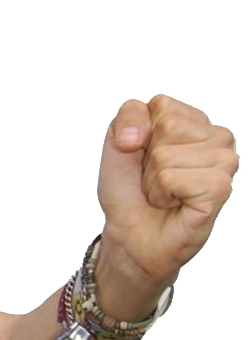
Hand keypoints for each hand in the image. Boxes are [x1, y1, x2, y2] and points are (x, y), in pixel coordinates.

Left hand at [96, 94, 237, 288]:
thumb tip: (138, 135)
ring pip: (167, 156)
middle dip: (148, 159)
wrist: (130, 234)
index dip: (139, 136)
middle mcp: (215, 135)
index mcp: (193, 119)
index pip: (162, 105)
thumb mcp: (117, 143)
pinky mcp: (220, 187)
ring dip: (154, 181)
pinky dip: (162, 195)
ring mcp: (223, 161)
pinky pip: (173, 179)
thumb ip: (128, 116)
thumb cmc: (129, 191)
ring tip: (164, 193)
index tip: (143, 158)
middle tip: (155, 180)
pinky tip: (174, 203)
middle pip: (167, 128)